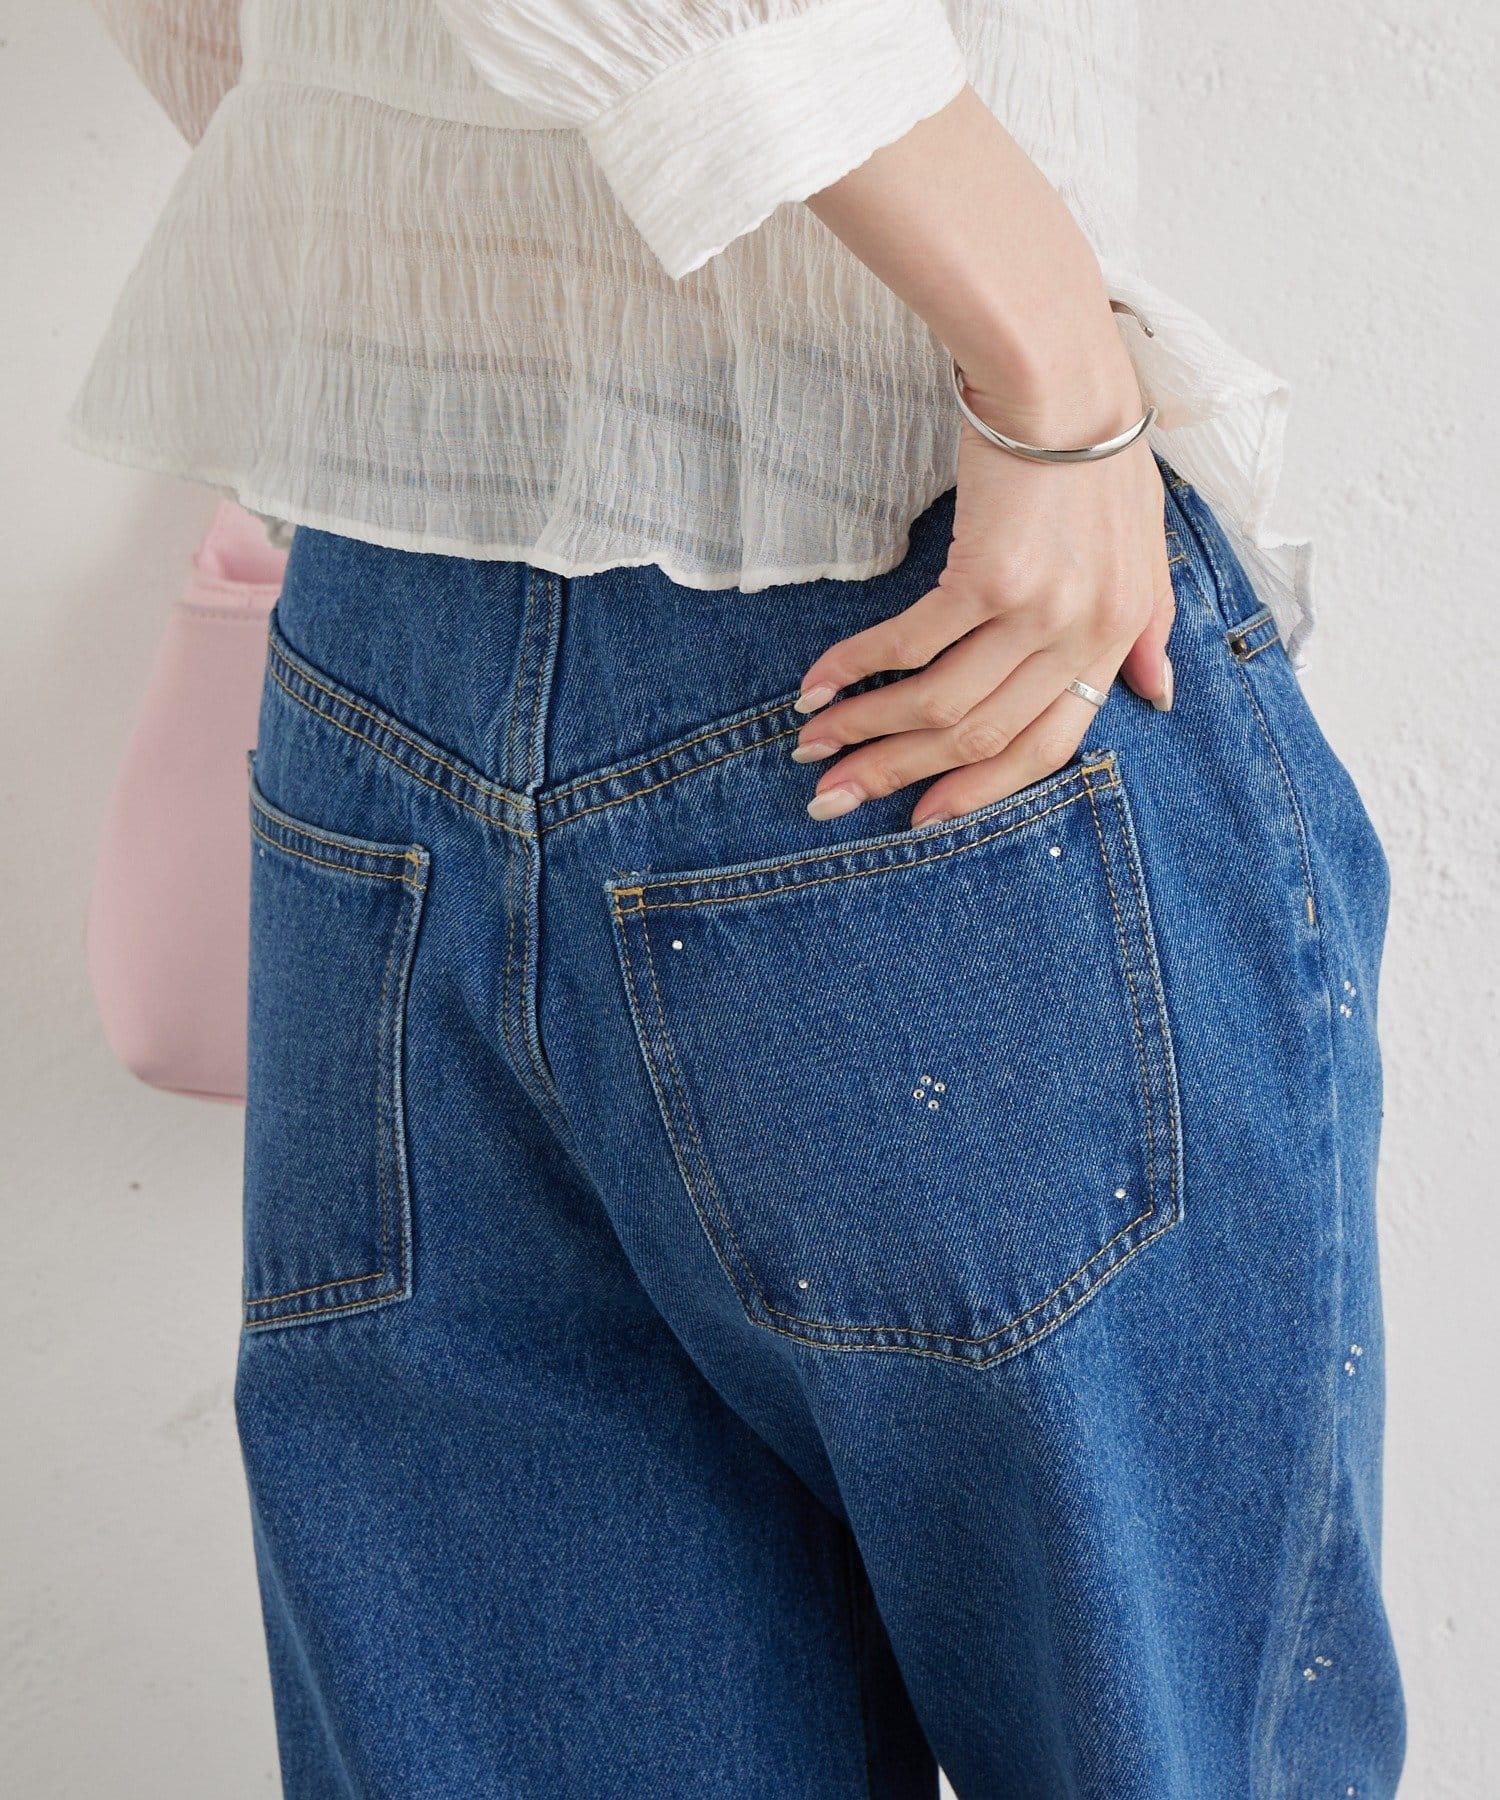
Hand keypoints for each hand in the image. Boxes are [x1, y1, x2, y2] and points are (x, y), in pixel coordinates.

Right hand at [791, 352, 1174, 827]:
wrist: (1062, 380)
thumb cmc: (1098, 453)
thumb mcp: (1145, 546)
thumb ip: (1148, 626)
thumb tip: (1156, 694)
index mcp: (1117, 636)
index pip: (1049, 747)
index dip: (980, 792)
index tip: (923, 817)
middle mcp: (1081, 635)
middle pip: (980, 738)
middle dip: (899, 776)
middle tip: (835, 800)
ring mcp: (1036, 610)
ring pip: (939, 705)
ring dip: (865, 729)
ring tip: (813, 745)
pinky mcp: (987, 575)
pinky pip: (910, 646)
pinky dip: (856, 669)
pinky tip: (816, 685)